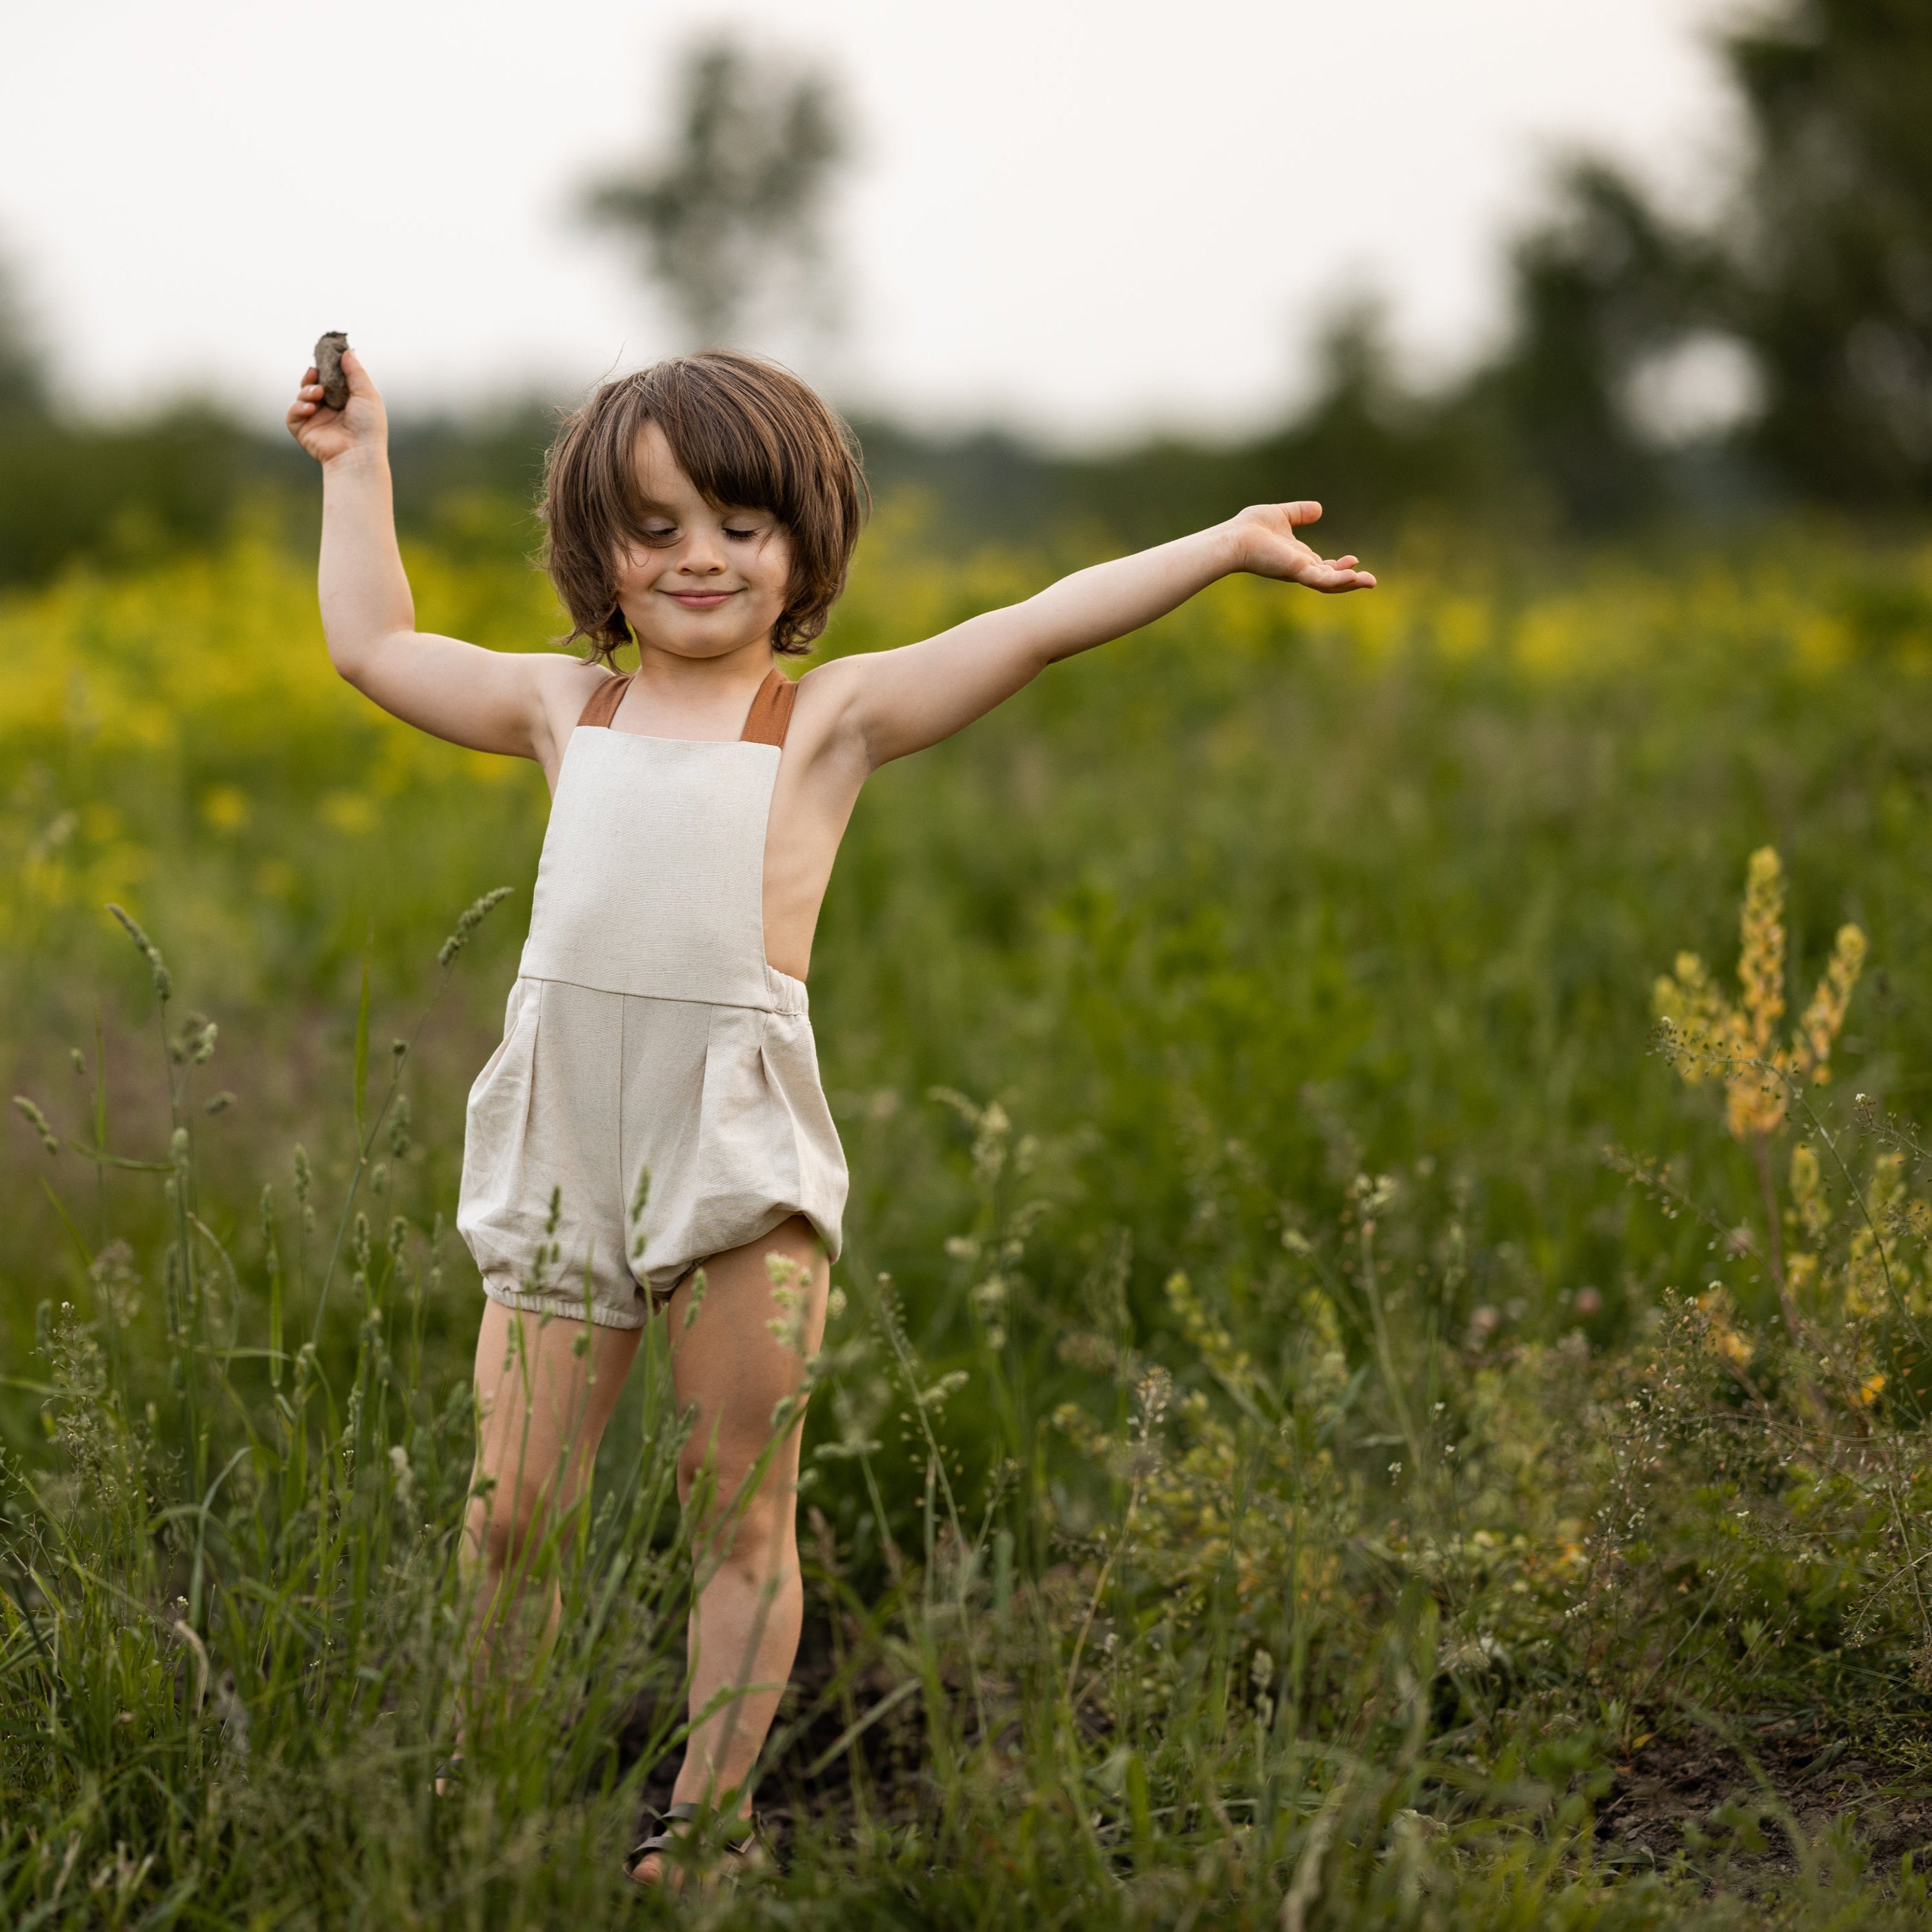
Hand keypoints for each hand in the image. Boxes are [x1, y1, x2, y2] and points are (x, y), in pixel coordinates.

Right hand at [286, 346, 386, 465]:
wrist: (359, 455)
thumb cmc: (368, 427)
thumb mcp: (367, 394)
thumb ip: (356, 372)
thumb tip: (347, 351)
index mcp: (346, 402)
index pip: (331, 379)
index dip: (326, 368)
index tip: (324, 356)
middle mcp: (330, 410)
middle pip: (313, 384)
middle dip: (312, 376)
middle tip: (315, 372)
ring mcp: (316, 420)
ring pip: (302, 395)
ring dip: (307, 390)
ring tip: (318, 393)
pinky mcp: (303, 431)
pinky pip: (293, 413)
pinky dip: (299, 407)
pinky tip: (310, 408)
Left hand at [1226, 501, 1375, 592]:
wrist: (1235, 537)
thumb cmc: (1251, 527)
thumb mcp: (1282, 515)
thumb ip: (1300, 512)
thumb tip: (1319, 509)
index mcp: (1297, 558)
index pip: (1323, 567)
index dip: (1339, 567)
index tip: (1354, 559)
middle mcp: (1299, 568)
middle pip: (1330, 580)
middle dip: (1350, 580)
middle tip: (1370, 579)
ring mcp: (1298, 572)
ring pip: (1329, 584)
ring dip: (1350, 584)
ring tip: (1371, 582)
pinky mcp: (1296, 572)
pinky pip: (1322, 580)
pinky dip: (1338, 580)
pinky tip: (1354, 577)